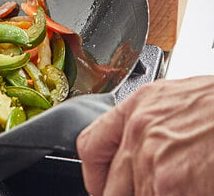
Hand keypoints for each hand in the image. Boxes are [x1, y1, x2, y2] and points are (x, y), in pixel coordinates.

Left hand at [76, 76, 213, 194]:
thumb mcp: (176, 100)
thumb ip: (152, 124)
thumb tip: (144, 151)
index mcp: (137, 107)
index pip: (91, 146)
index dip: (95, 176)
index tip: (103, 187)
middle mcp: (137, 132)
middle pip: (110, 188)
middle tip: (153, 191)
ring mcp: (153, 161)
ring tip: (182, 186)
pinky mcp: (171, 185)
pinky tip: (194, 189)